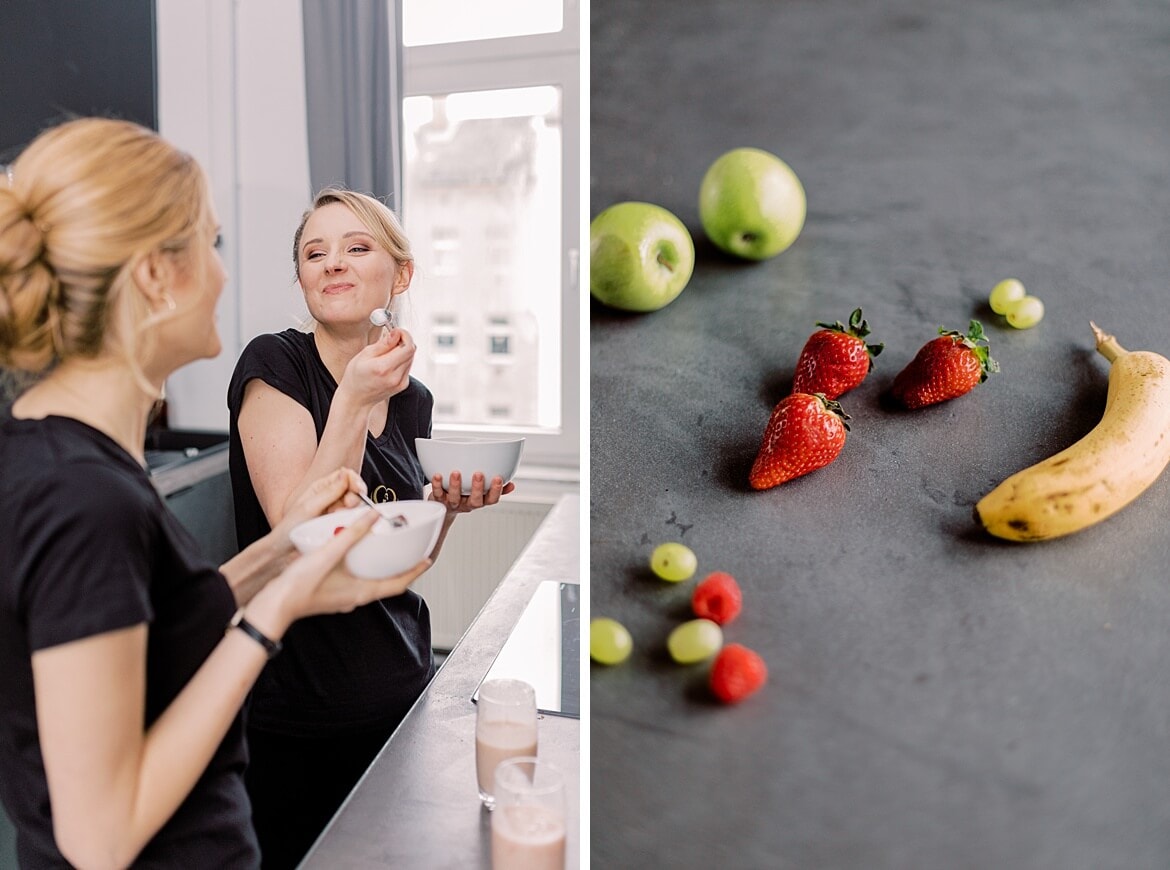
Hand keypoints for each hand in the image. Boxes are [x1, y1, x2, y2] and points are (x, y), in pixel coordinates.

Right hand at [267, 510, 431, 623]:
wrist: (273, 606)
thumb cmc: (299, 586)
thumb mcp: (329, 553)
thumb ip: (352, 533)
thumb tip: (372, 516)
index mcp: (361, 592)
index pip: (398, 584)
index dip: (414, 571)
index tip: (426, 560)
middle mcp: (355, 598)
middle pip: (386, 583)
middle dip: (399, 568)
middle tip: (408, 553)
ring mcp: (342, 598)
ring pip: (369, 582)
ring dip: (379, 568)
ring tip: (385, 551)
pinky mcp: (331, 595)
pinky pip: (354, 581)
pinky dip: (362, 569)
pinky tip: (354, 557)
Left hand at [270, 467, 366, 547]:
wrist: (283, 550)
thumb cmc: (290, 528)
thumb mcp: (309, 507)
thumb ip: (329, 492)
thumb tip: (345, 474)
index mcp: (320, 487)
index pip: (344, 475)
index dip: (354, 480)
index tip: (358, 489)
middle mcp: (329, 497)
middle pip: (353, 490)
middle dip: (355, 497)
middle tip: (349, 506)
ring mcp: (335, 511)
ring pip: (354, 505)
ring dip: (352, 510)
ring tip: (340, 518)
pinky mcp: (338, 524)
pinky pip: (351, 519)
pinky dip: (350, 521)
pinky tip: (342, 526)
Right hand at [337, 327, 416, 406]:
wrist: (356, 399)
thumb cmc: (355, 377)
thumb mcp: (364, 355)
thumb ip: (383, 344)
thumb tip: (396, 333)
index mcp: (384, 368)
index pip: (408, 347)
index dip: (405, 335)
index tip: (397, 331)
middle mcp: (395, 377)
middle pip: (411, 352)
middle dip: (403, 341)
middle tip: (391, 339)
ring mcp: (400, 383)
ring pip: (410, 358)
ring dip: (402, 351)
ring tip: (386, 353)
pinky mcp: (403, 385)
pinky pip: (407, 367)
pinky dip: (401, 360)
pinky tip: (389, 363)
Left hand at [430, 471, 514, 513]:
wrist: (443, 509)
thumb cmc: (465, 496)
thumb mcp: (482, 495)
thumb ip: (496, 489)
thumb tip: (511, 484)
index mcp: (480, 501)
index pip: (492, 499)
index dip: (496, 491)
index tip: (498, 478)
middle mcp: (467, 504)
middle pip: (475, 501)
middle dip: (478, 488)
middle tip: (479, 474)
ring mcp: (453, 503)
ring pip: (455, 498)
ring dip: (456, 486)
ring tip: (456, 473)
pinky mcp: (439, 500)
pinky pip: (437, 494)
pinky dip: (437, 484)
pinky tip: (438, 475)